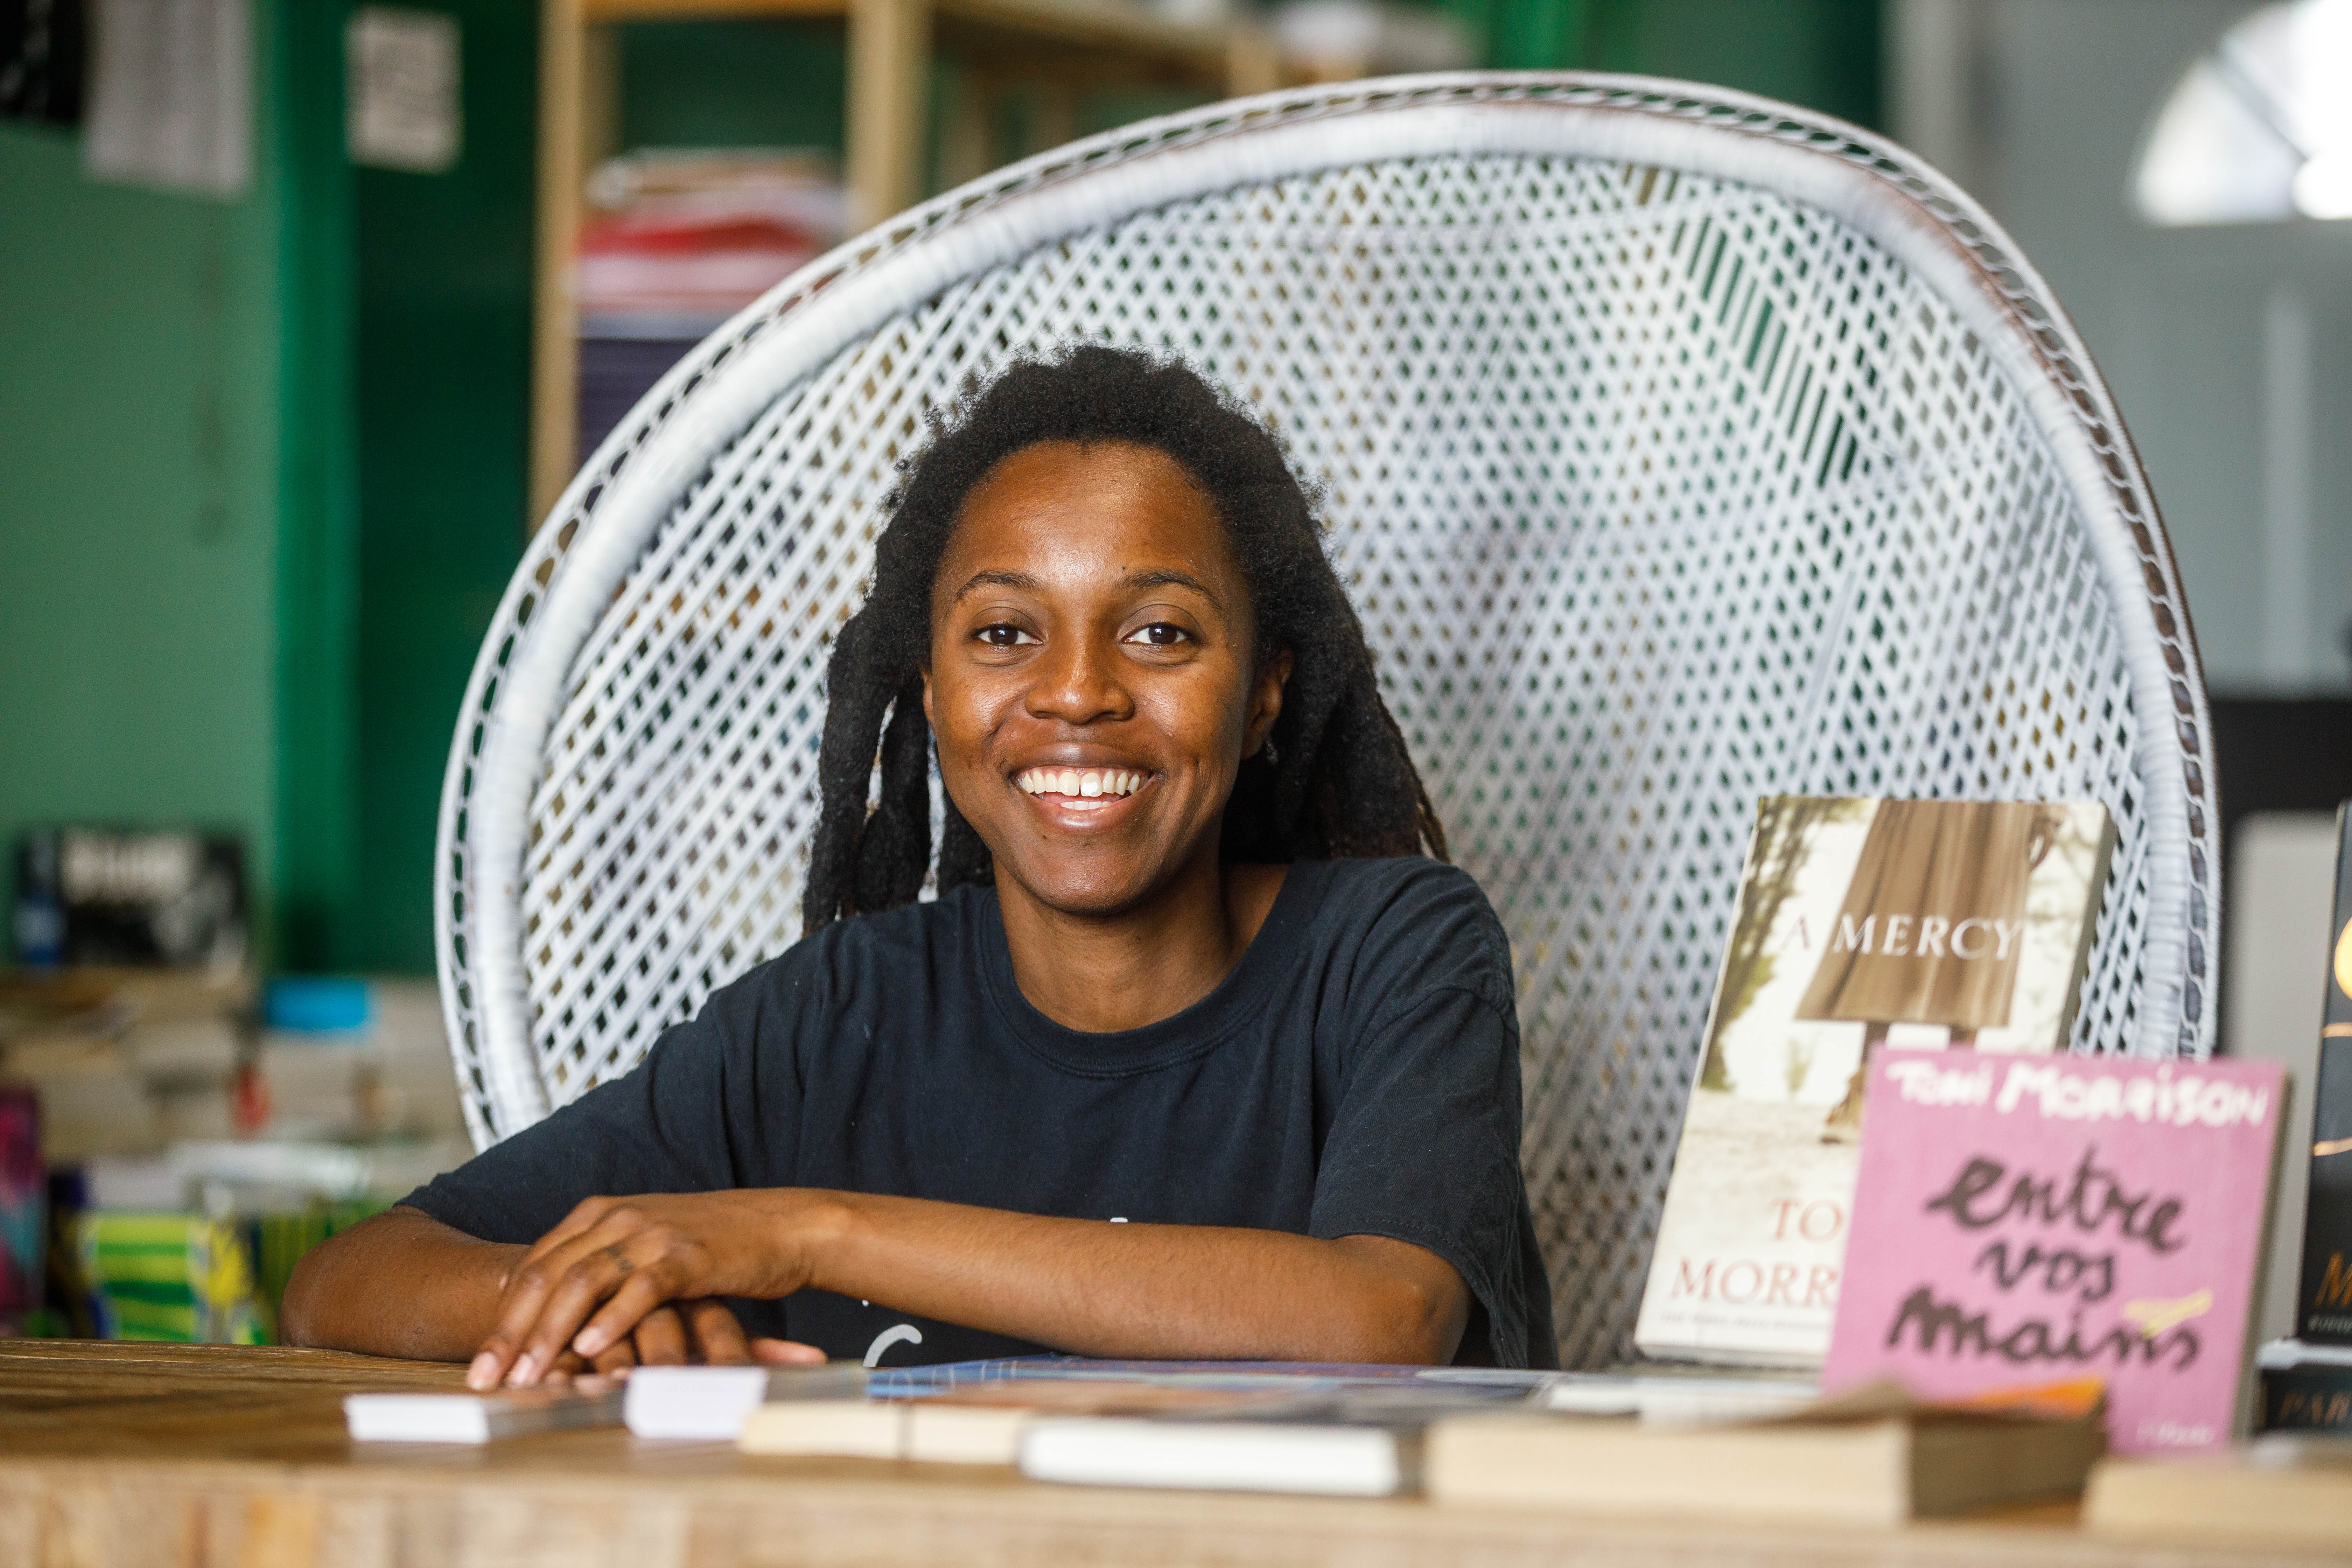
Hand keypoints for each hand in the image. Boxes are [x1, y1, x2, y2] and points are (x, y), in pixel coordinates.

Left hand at [467, 1191, 837, 1388]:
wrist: (781, 1226)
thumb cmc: (712, 1245)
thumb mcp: (645, 1247)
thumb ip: (601, 1268)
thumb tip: (553, 1320)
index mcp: (600, 1215)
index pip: (534, 1267)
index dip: (501, 1319)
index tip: (480, 1366)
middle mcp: (617, 1218)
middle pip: (546, 1277)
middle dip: (511, 1334)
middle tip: (487, 1380)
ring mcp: (651, 1234)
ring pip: (582, 1283)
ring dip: (550, 1334)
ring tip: (529, 1376)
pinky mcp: (686, 1255)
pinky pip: (639, 1288)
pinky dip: (612, 1320)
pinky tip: (592, 1349)